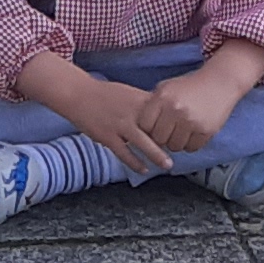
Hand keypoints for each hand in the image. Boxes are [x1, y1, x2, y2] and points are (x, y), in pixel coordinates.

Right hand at [20, 58, 174, 171]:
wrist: (78, 94)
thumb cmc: (104, 94)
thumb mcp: (128, 93)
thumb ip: (145, 104)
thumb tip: (163, 113)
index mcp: (139, 100)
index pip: (164, 113)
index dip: (176, 124)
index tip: (186, 132)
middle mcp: (132, 112)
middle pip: (157, 129)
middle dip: (171, 141)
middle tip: (183, 151)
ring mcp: (120, 125)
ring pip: (143, 143)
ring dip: (157, 155)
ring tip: (168, 165)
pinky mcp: (107, 136)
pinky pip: (124, 153)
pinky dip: (135, 162)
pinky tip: (143, 169)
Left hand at [133, 47, 261, 155]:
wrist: (219, 82)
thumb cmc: (189, 87)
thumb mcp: (166, 88)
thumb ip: (152, 105)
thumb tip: (138, 129)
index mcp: (162, 98)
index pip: (145, 126)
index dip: (148, 129)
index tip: (154, 127)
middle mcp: (175, 110)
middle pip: (159, 139)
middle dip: (162, 138)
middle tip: (169, 131)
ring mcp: (191, 121)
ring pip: (175, 146)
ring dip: (177, 142)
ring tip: (181, 131)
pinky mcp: (206, 131)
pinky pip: (191, 148)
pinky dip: (190, 144)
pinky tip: (193, 132)